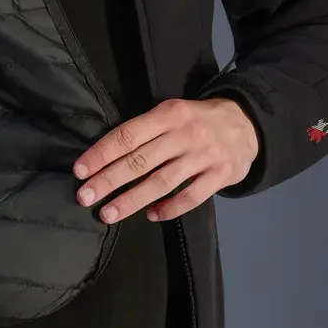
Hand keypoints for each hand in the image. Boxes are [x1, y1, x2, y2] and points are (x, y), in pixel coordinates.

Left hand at [73, 96, 259, 223]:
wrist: (247, 122)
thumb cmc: (197, 119)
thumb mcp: (172, 112)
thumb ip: (146, 130)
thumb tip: (106, 157)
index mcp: (168, 114)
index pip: (127, 135)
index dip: (102, 154)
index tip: (80, 171)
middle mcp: (185, 134)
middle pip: (140, 161)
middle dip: (109, 180)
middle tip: (85, 197)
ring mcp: (204, 156)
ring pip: (162, 182)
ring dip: (132, 200)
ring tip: (109, 213)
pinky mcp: (221, 175)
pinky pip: (191, 197)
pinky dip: (170, 208)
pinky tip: (151, 215)